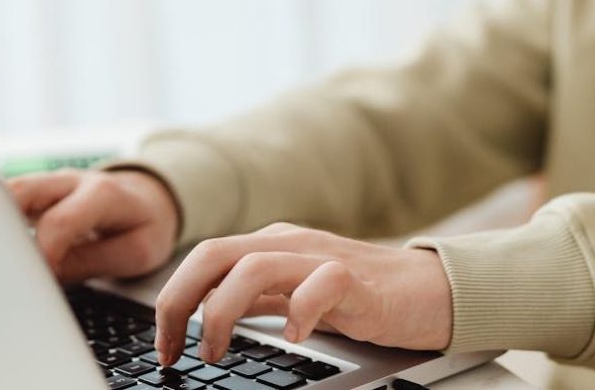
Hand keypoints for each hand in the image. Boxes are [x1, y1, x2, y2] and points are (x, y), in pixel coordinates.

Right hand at [7, 169, 179, 282]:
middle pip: (20, 193)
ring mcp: (50, 184)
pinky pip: (6, 201)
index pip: (61, 221)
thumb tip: (42, 278)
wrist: (150, 200)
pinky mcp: (36, 193)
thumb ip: (88, 263)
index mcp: (104, 194)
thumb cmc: (145, 226)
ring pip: (6, 192)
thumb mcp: (136, 252)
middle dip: (2, 229)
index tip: (33, 281)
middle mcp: (71, 182)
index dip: (42, 253)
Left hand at [154, 222, 451, 365]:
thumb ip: (254, 297)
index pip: (205, 258)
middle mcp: (291, 244)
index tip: (164, 345)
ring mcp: (324, 258)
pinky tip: (293, 336)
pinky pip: (322, 284)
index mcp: (272, 246)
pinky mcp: (359, 282)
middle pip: (216, 254)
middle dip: (180, 300)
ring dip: (223, 310)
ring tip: (216, 350)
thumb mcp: (294, 291)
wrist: (430, 288)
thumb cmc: (361, 293)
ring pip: (255, 265)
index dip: (173, 299)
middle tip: (173, 348)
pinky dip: (299, 311)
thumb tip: (201, 317)